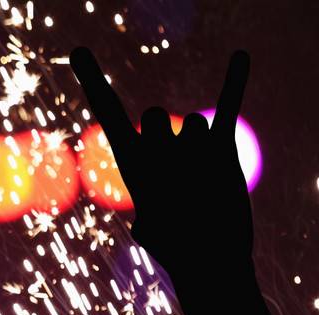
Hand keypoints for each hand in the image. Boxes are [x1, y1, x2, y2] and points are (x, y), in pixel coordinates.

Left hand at [69, 48, 251, 277]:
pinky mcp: (219, 149)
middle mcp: (158, 148)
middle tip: (172, 178)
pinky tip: (239, 56)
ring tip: (197, 185)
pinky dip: (233, 82)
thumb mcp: (159, 235)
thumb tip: (147, 219)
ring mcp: (189, 146)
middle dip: (161, 140)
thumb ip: (151, 218)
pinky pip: (226, 107)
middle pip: (152, 116)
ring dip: (194, 153)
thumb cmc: (180, 252)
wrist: (213, 259)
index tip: (78, 50)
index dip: (93, 82)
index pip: (109, 113)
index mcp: (133, 162)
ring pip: (189, 122)